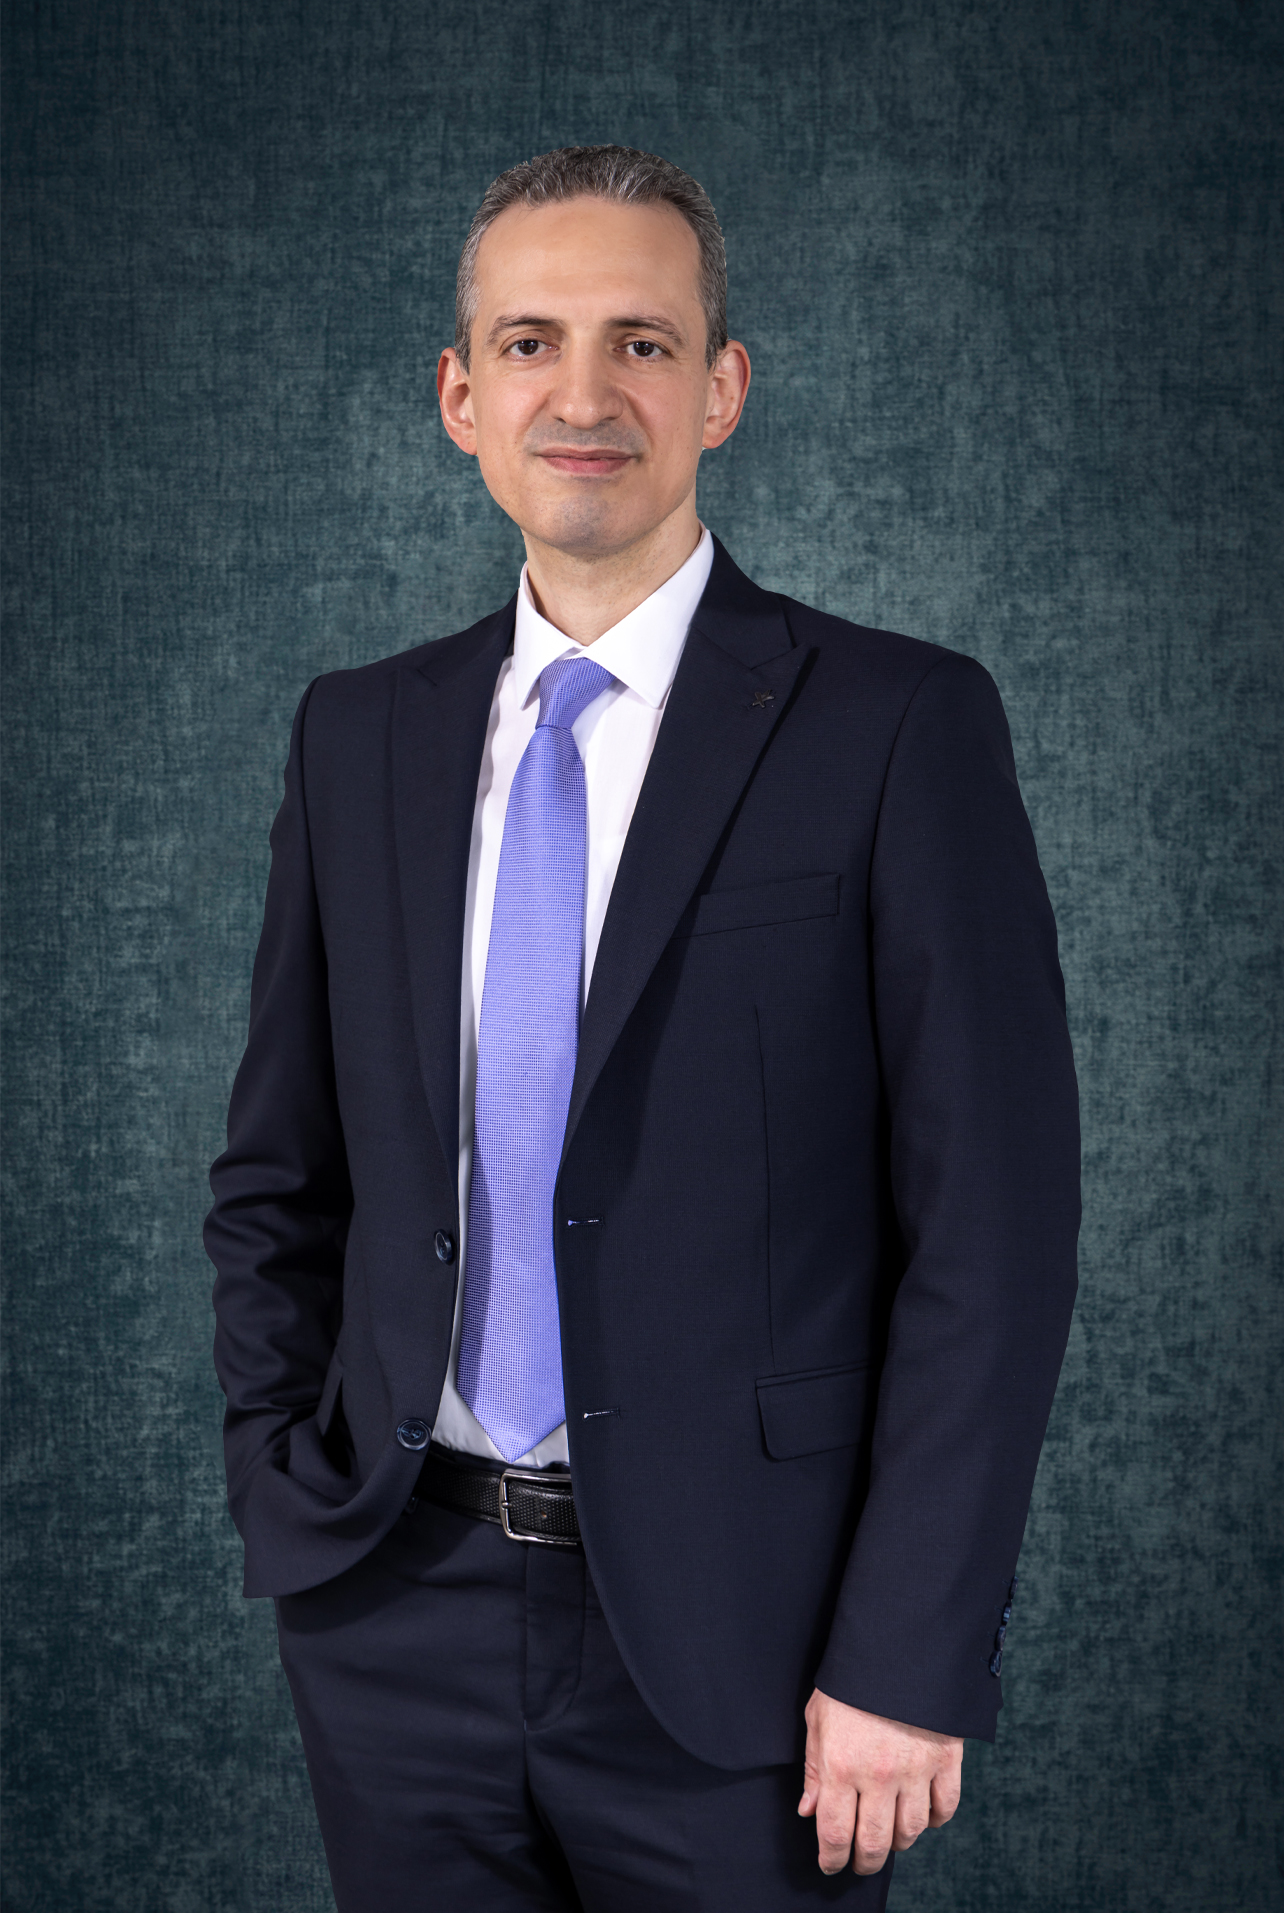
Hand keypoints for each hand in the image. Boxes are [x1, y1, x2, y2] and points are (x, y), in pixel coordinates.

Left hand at [797, 1689, 962, 1875]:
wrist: (898, 1642)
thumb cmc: (851, 1678)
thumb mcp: (818, 1716)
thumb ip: (813, 1767)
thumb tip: (809, 1810)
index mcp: (841, 1766)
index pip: (835, 1834)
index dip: (831, 1858)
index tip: (830, 1864)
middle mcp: (879, 1776)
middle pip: (874, 1844)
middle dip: (864, 1861)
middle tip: (860, 1862)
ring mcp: (916, 1770)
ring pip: (910, 1832)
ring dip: (898, 1843)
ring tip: (889, 1838)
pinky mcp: (946, 1759)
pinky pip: (945, 1807)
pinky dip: (934, 1819)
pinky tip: (922, 1814)